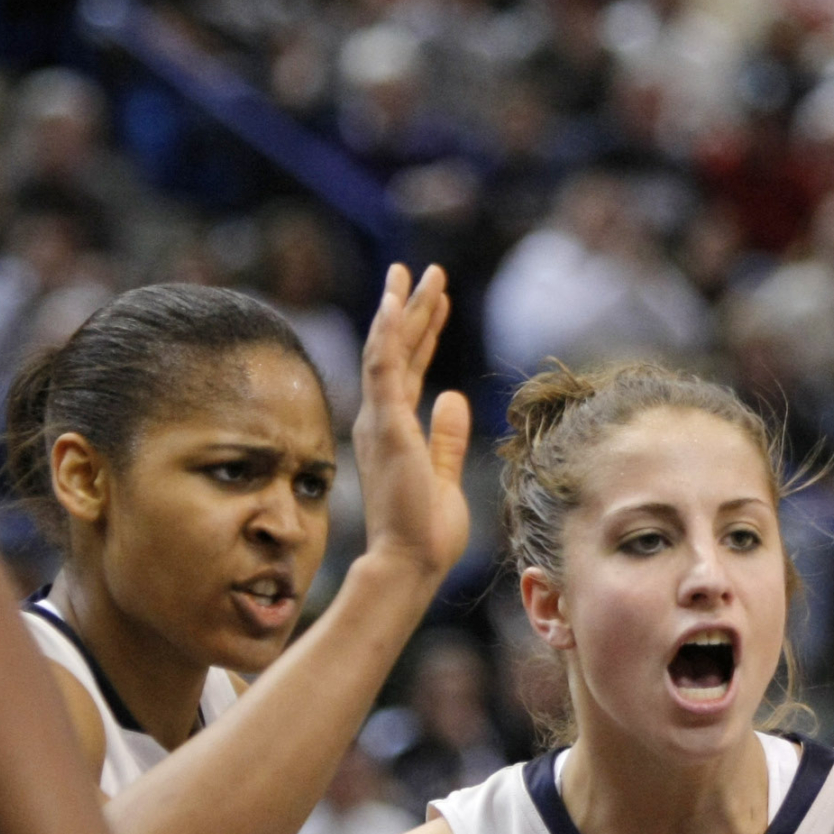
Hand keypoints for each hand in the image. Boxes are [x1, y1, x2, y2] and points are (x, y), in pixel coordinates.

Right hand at [353, 264, 472, 579]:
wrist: (410, 562)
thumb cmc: (425, 531)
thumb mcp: (444, 475)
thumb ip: (446, 437)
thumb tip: (453, 397)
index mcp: (393, 430)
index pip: (409, 369)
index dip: (423, 333)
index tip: (435, 301)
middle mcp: (380, 420)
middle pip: (397, 351)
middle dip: (412, 308)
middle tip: (426, 271)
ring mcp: (380, 420)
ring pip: (387, 349)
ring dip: (400, 309)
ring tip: (414, 273)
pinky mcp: (386, 425)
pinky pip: (383, 367)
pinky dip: (388, 331)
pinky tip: (395, 301)